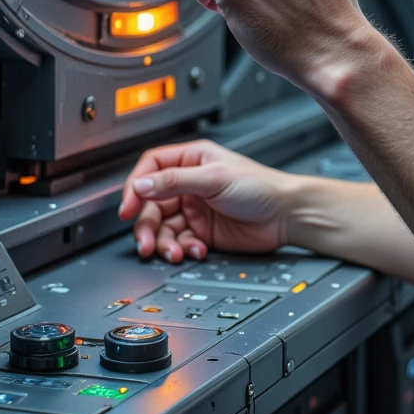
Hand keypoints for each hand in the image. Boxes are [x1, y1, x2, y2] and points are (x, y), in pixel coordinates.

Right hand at [117, 139, 294, 262]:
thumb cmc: (260, 186)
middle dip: (147, 226)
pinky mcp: (202, 231)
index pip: (151, 169)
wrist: (286, 216)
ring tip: (174, 253)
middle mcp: (189, 184)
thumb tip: (141, 184)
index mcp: (191, 160)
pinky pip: (180, 242)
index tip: (128, 208)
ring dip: (164, 243)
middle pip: (152, 204)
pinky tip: (197, 250)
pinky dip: (184, 249)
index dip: (136, 187)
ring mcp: (195, 209)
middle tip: (146, 243)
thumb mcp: (214, 179)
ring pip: (163, 227)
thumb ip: (174, 181)